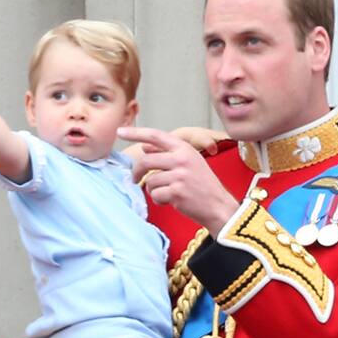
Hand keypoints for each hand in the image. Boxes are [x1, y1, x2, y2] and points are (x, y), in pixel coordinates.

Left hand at [118, 126, 238, 235]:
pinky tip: (171, 201)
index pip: (155, 135)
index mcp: (184, 148)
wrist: (218, 205)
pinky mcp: (177, 192)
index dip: (136, 132)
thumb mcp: (189, 162)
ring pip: (150, 181)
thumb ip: (167, 153)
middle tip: (135, 179)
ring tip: (167, 193)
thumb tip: (144, 147)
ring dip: (154, 190)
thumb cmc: (202, 185)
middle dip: (137, 172)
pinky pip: (155, 194)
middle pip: (146, 161)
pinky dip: (159, 200)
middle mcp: (182, 159)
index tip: (120, 131)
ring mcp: (180, 175)